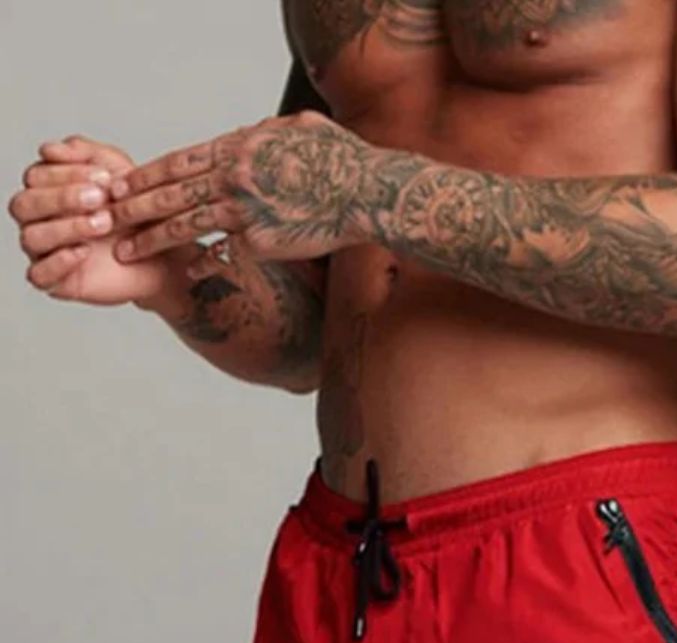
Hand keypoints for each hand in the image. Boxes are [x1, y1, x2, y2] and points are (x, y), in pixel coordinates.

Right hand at [7, 134, 190, 304]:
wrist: (166, 255)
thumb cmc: (139, 214)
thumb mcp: (120, 173)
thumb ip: (87, 154)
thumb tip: (50, 149)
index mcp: (49, 190)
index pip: (36, 176)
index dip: (66, 173)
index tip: (104, 178)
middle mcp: (41, 220)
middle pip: (25, 204)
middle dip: (62, 198)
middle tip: (100, 199)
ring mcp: (46, 251)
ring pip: (31, 236)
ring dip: (66, 227)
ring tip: (103, 224)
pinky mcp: (58, 281)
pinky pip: (39, 275)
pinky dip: (58, 262)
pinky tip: (83, 252)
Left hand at [108, 111, 379, 265]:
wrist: (365, 194)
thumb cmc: (341, 160)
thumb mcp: (299, 130)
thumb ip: (268, 133)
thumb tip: (255, 133)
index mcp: (239, 148)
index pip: (179, 161)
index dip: (147, 173)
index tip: (123, 182)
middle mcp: (233, 177)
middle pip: (170, 191)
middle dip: (134, 204)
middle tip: (106, 215)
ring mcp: (243, 210)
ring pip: (184, 224)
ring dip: (151, 239)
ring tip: (126, 250)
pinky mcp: (260, 241)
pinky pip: (222, 253)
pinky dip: (201, 263)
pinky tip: (186, 272)